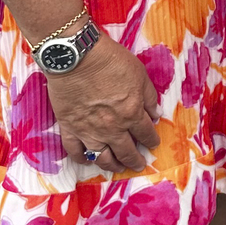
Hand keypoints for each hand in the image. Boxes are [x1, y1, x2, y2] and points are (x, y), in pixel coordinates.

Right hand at [46, 36, 160, 170]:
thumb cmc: (110, 61)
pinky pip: (75, 150)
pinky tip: (87, 160)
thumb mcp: (139, 74)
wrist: (76, 57)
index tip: (153, 144)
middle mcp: (112, 128)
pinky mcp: (69, 127)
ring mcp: (89, 131)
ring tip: (117, 168)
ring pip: (102, 157)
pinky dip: (81, 158)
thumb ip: (148, 96)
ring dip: (112, 165)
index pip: (145, 134)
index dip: (151, 141)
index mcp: (131, 114)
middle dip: (135, 160)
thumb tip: (156, 113)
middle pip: (126, 151)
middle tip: (139, 165)